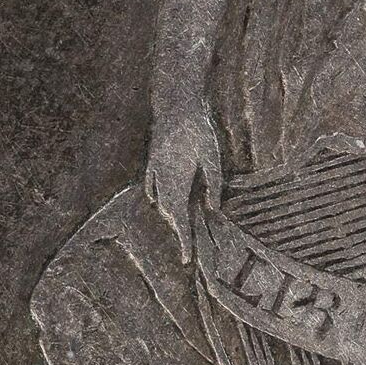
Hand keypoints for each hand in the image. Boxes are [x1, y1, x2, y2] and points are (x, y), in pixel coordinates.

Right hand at [145, 91, 223, 262]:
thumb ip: (213, 185)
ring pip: (160, 202)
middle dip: (179, 231)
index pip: (178, 219)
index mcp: (176, 182)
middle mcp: (162, 181)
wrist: (175, 105)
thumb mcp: (212, 158)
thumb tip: (212, 210)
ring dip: (170, 215)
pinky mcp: (153, 162)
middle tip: (190, 249)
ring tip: (182, 229)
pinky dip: (157, 198)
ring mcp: (154, 171)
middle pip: (169, 214)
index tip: (187, 259)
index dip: (184, 240)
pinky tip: (158, 203)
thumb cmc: (197, 131)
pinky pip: (152, 187)